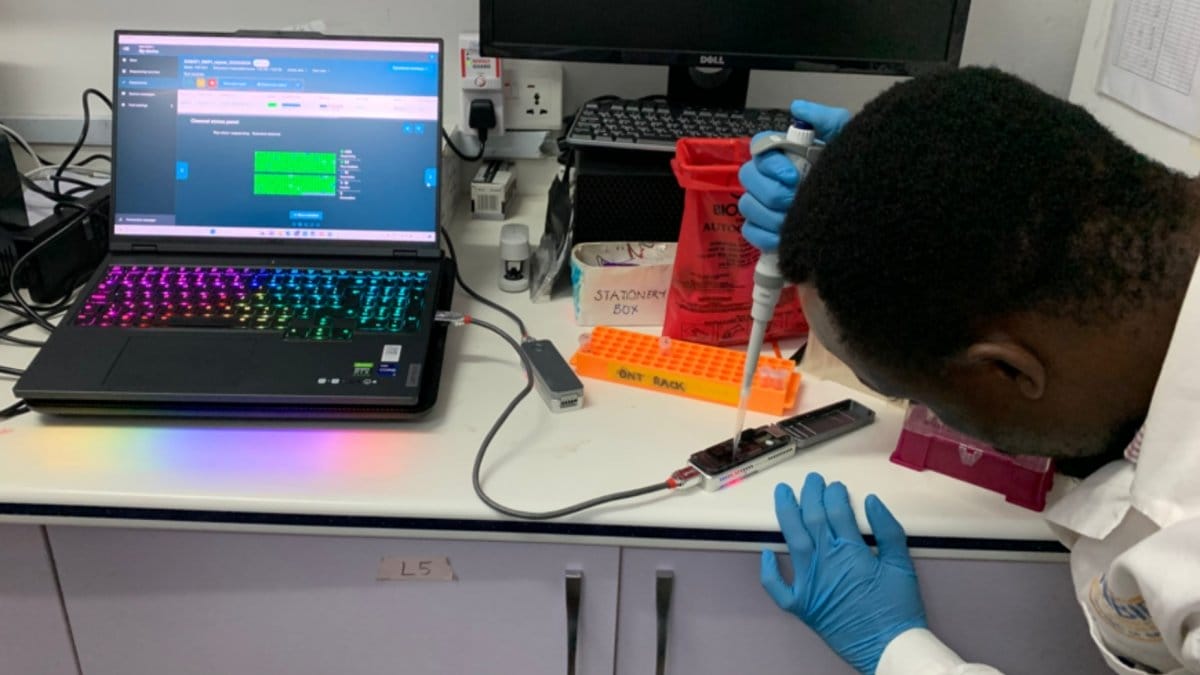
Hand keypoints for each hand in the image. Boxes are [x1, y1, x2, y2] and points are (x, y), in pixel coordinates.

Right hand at [738, 100, 851, 251]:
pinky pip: (751, 231)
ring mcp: (763, 205)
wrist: (866, 210)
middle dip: (772, 192)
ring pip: (749, 206)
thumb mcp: (847, 142)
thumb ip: (827, 120)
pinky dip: (766, 235)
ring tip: (795, 219)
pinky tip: (785, 235)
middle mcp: (769, 177)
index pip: (760, 149)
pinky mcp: (763, 231)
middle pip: (748, 178)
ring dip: (771, 214)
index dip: (771, 163)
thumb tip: (798, 107)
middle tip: (796, 199)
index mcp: (784, 154)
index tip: (793, 176)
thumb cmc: (852, 174)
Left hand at [761, 473, 925, 674]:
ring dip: (787, 514)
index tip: (834, 486)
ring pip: (792, 540)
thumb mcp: (902, 565)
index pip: (836, 511)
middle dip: (810, 495)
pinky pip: (778, 587)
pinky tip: (766, 552)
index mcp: (851, 553)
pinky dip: (769, 570)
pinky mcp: (801, 606)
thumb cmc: (898, 610)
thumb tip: (871, 501)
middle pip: (812, 519)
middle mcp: (825, 563)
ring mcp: (810, 584)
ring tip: (783, 494)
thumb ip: (888, 530)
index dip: (834, 494)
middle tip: (810, 481)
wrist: (889, 649)